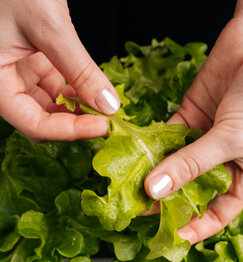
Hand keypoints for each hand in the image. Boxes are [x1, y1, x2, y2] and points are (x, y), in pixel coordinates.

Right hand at [0, 0, 119, 139]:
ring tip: (106, 103)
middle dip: (77, 121)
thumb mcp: (48, 26)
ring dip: (79, 106)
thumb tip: (109, 105)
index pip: (35, 124)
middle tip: (109, 119)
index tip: (104, 127)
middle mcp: (4, 82)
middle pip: (43, 118)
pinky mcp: (30, 60)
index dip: (71, 131)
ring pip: (51, 104)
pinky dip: (75, 88)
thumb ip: (79, 69)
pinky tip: (95, 87)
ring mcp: (17, 72)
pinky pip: (54, 84)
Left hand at [144, 0, 242, 243]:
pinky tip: (133, 155)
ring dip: (152, 174)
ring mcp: (202, 141)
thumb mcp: (232, 139)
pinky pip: (164, 139)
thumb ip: (192, 164)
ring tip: (128, 187)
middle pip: (189, 191)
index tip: (172, 237)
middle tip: (138, 210)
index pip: (218, 214)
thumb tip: (155, 190)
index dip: (196, 228)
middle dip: (166, 202)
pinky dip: (149, 146)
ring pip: (173, 166)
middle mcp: (221, 164)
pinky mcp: (187, 119)